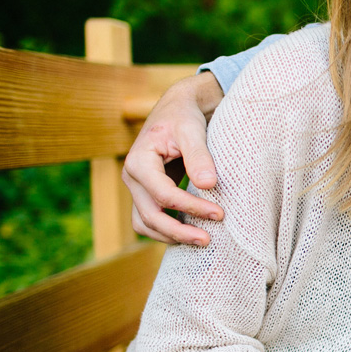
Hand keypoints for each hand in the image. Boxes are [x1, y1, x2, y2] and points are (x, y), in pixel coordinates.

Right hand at [123, 72, 224, 245]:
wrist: (177, 110)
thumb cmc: (184, 117)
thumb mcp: (192, 130)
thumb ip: (199, 156)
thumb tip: (208, 185)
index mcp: (139, 161)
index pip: (163, 194)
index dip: (191, 207)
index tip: (219, 214)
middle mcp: (131, 177)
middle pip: (151, 216)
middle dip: (179, 232)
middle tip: (208, 240)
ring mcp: (136, 188)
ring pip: (146, 224)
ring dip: (171, 237)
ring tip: (201, 241)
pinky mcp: (145, 194)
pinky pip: (149, 221)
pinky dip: (167, 232)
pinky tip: (191, 234)